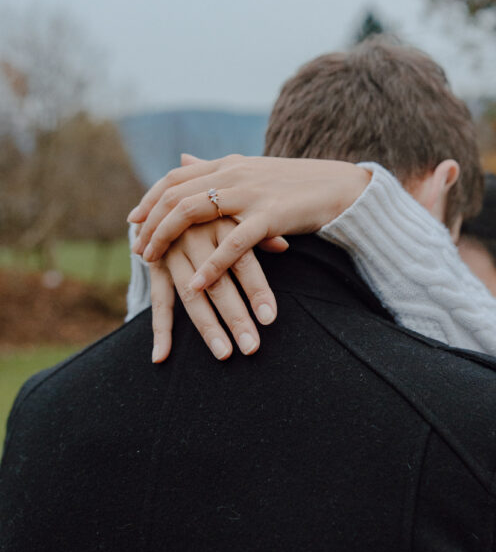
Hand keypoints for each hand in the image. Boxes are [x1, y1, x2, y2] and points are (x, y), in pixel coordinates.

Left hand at [128, 154, 370, 289]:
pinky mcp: (270, 216)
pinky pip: (231, 243)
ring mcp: (250, 193)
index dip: (149, 198)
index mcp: (228, 163)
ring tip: (152, 263)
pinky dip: (210, 265)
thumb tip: (183, 159)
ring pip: (192, 211)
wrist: (340, 187)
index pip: (175, 177)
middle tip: (137, 250)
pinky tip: (196, 284)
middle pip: (175, 194)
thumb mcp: (251, 170)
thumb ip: (214, 168)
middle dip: (150, 223)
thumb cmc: (296, 184)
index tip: (133, 220)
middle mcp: (233, 173)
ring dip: (166, 238)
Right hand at [149, 218, 277, 362]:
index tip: (270, 318)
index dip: (256, 290)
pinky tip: (162, 356)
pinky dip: (160, 329)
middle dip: (235, 317)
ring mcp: (171, 252)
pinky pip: (158, 299)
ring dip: (207, 327)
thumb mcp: (239, 211)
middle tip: (252, 347)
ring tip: (224, 353)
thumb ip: (260, 231)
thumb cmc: (220, 207)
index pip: (242, 261)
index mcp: (220, 223)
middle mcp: (194, 237)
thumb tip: (284, 245)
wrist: (173, 195)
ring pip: (190, 294)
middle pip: (217, 283)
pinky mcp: (155, 265)